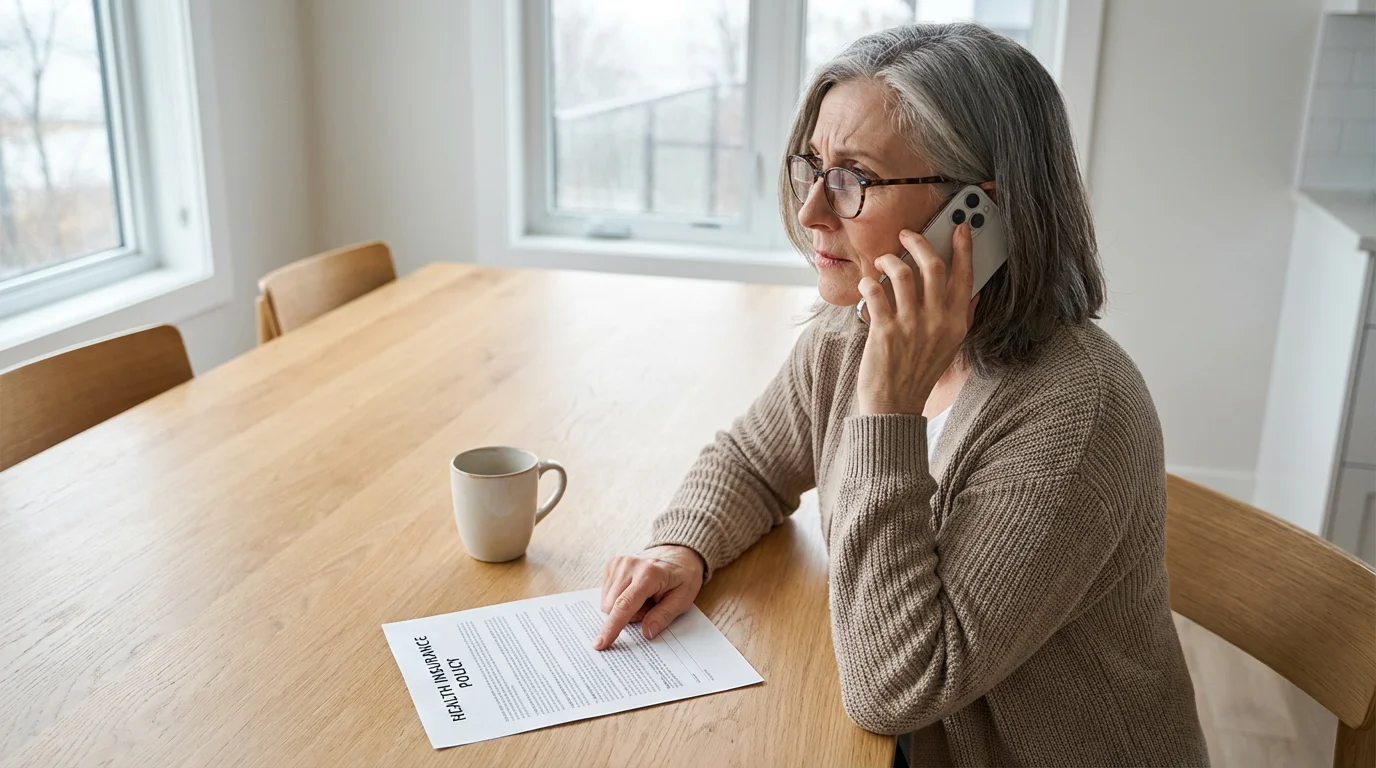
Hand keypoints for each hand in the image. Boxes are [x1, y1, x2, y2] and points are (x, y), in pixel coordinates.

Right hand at [593, 544, 704, 649]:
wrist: (678, 553)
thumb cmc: (682, 576)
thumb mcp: (683, 598)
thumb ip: (664, 616)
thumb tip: (647, 632)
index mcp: (649, 574)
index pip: (625, 605)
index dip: (612, 627)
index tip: (600, 643)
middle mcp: (629, 565)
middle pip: (613, 607)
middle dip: (630, 616)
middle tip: (651, 606)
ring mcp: (618, 563)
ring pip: (607, 603)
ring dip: (624, 608)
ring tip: (644, 597)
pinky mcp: (612, 565)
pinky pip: (606, 595)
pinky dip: (619, 599)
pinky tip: (634, 591)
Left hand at [856, 223, 978, 415]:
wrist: (895, 405)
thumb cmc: (919, 373)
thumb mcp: (949, 345)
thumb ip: (959, 316)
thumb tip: (970, 288)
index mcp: (957, 322)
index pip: (967, 276)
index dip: (964, 247)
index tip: (960, 227)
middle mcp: (938, 321)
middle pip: (933, 265)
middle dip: (918, 242)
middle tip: (906, 235)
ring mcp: (911, 325)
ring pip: (902, 272)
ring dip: (888, 260)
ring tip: (881, 262)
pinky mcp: (885, 331)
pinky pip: (875, 291)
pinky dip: (868, 282)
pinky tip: (866, 285)